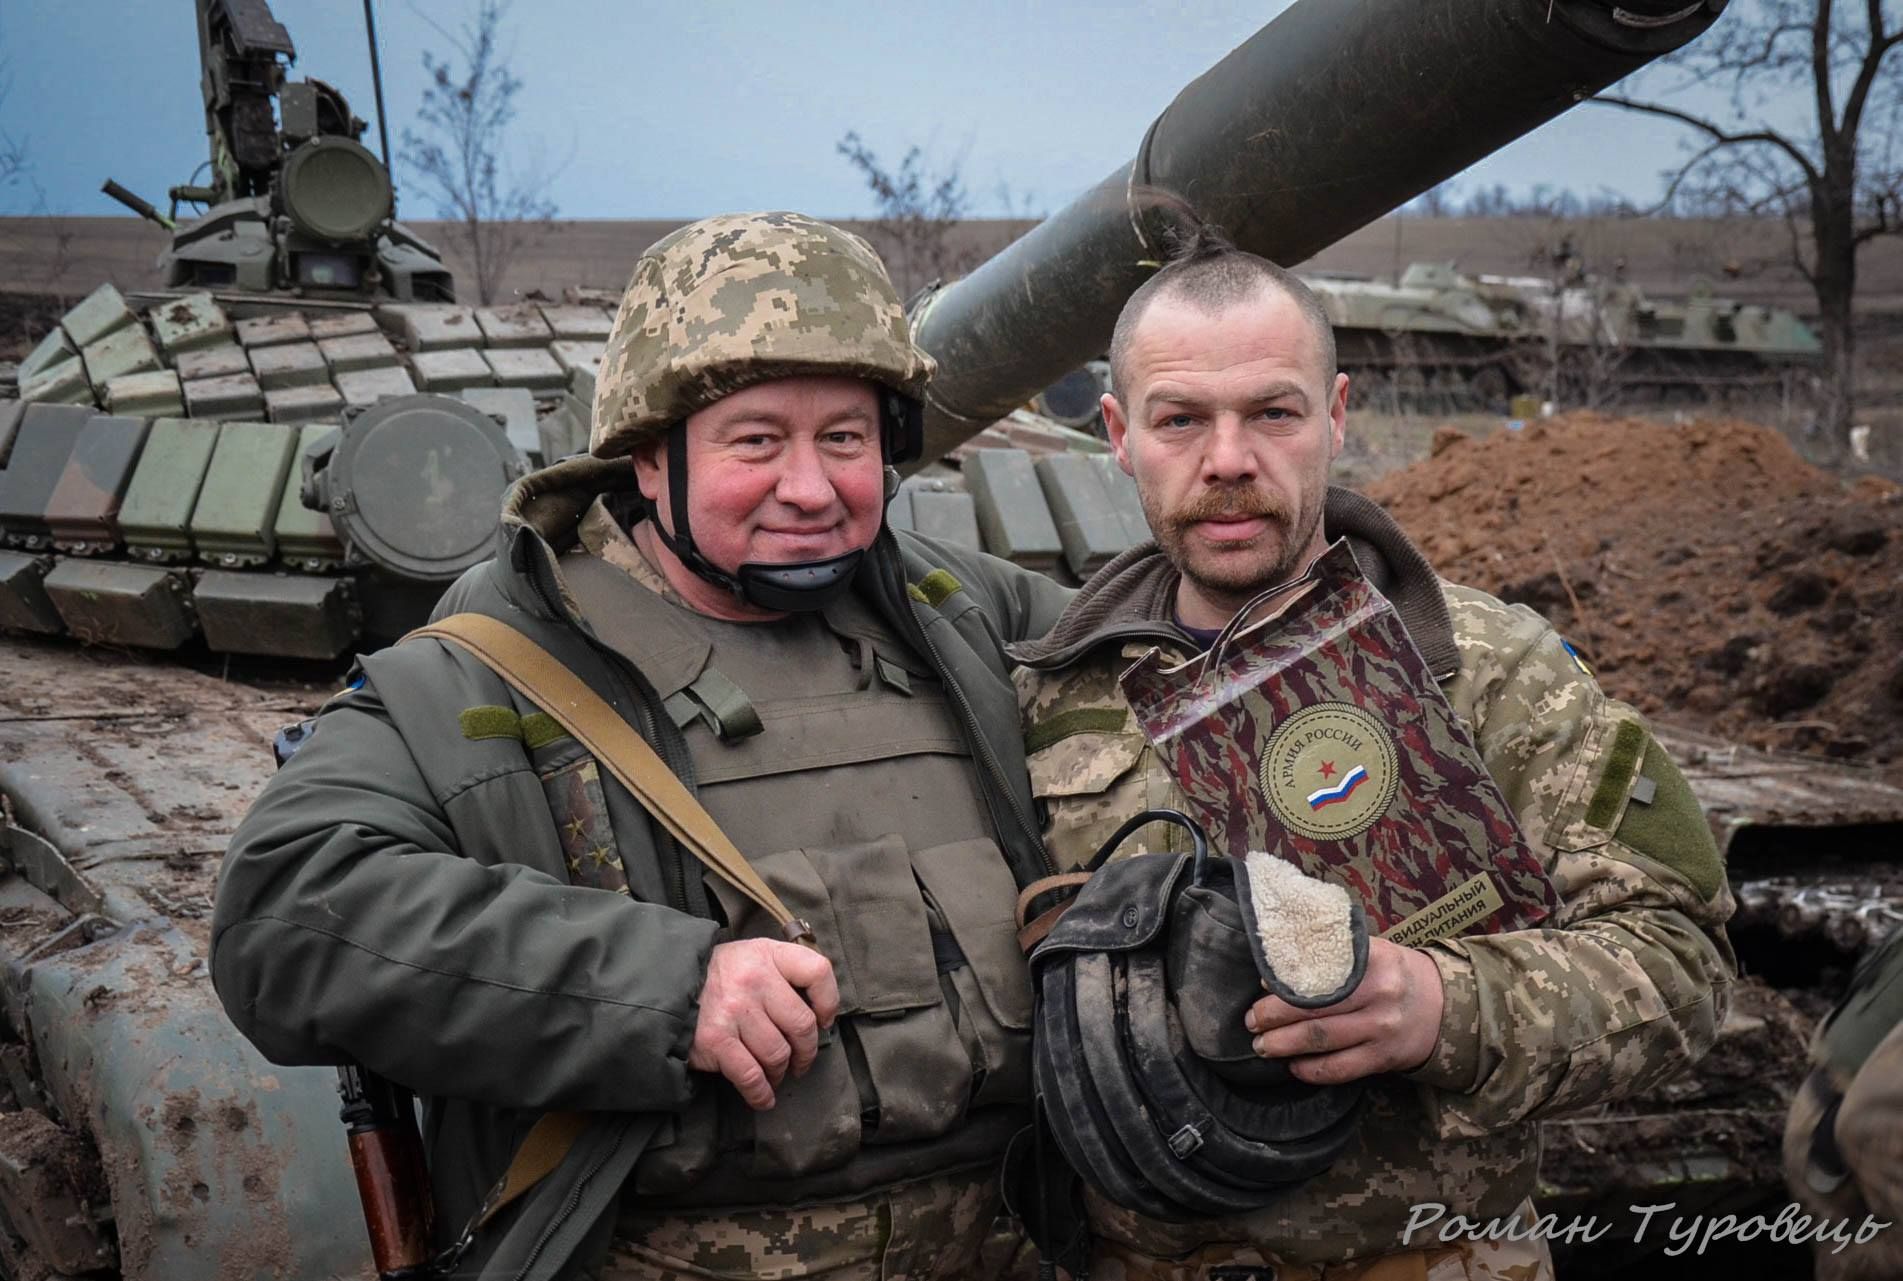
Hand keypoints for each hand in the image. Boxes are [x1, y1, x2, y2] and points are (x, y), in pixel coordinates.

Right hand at [688, 939, 840, 1109]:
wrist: (666, 986)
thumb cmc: (718, 975)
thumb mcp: (751, 955)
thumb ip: (782, 973)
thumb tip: (816, 1014)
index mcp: (767, 954)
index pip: (817, 972)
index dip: (829, 1001)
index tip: (823, 1021)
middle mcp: (753, 979)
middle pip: (802, 1025)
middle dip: (806, 1052)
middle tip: (801, 1061)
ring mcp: (734, 1010)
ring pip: (778, 1054)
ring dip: (781, 1072)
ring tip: (776, 1074)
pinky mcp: (716, 1040)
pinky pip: (751, 1076)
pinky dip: (761, 1094)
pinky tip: (763, 1098)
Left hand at [1244, 938, 1443, 1085]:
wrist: (1444, 1007)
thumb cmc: (1394, 974)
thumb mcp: (1372, 952)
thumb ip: (1331, 956)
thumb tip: (1276, 972)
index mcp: (1374, 961)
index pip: (1321, 972)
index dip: (1285, 984)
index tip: (1260, 989)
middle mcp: (1379, 995)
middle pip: (1315, 1010)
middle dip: (1274, 1018)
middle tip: (1251, 1022)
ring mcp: (1382, 1030)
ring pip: (1323, 1042)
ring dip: (1285, 1046)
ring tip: (1262, 1046)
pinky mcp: (1384, 1059)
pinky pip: (1341, 1069)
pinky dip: (1311, 1070)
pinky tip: (1294, 1066)